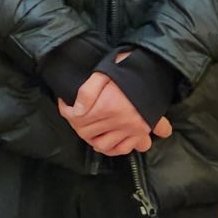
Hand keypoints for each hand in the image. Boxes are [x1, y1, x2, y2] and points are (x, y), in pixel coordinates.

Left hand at [58, 72, 173, 155]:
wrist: (152, 69)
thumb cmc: (126, 68)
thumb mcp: (102, 73)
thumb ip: (87, 92)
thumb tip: (77, 111)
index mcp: (108, 107)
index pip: (78, 119)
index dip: (67, 112)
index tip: (65, 104)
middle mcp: (120, 121)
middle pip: (88, 134)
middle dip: (77, 126)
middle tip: (75, 117)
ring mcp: (132, 129)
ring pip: (103, 146)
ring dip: (93, 140)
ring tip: (89, 130)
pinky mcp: (141, 132)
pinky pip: (124, 149)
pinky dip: (113, 149)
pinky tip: (107, 141)